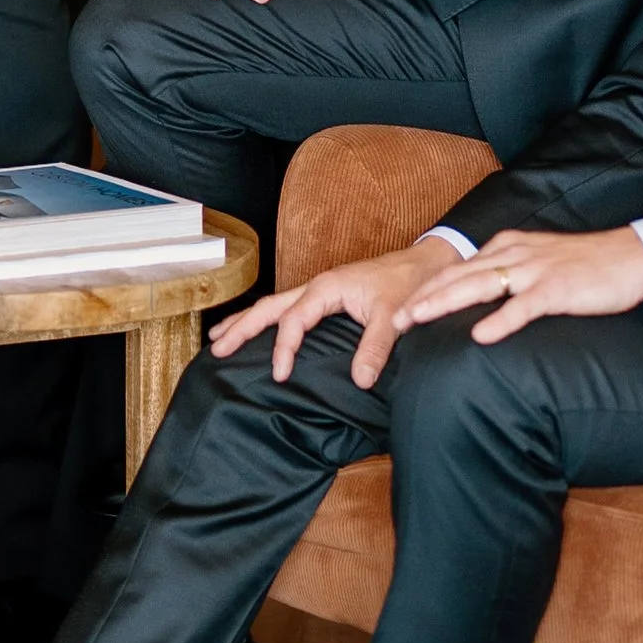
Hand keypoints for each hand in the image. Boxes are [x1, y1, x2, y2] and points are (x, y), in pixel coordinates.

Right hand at [211, 238, 461, 386]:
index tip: (280, 375)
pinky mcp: (327, 296)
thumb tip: (360, 380)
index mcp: (326, 288)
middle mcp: (317, 286)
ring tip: (219, 339)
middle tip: (215, 350)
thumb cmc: (409, 284)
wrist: (427, 262)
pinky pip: (287, 308)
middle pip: (269, 307)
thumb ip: (375, 347)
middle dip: (240, 328)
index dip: (283, 348)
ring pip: (274, 305)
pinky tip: (259, 331)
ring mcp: (320, 290)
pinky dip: (266, 320)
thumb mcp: (394, 317)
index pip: (293, 320)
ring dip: (247, 322)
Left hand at [391, 223, 642, 345]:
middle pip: (458, 275)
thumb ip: (512, 277)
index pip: (459, 268)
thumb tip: (484, 301)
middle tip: (395, 318)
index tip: (401, 307)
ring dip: (444, 303)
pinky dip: (499, 321)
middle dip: (423, 296)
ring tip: (417, 320)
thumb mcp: (540, 265)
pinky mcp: (558, 289)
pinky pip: (523, 307)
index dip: (428, 287)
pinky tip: (480, 336)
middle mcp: (515, 254)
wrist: (632, 256)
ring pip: (480, 285)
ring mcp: (535, 271)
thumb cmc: (588, 266)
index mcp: (509, 248)